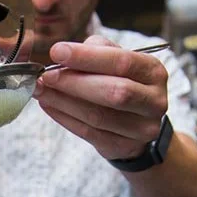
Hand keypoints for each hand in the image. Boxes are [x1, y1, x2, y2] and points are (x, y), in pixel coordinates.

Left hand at [33, 35, 167, 160]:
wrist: (136, 123)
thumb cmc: (121, 82)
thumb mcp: (115, 59)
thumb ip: (94, 50)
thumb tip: (62, 55)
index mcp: (153, 72)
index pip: (122, 62)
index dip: (87, 57)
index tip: (57, 52)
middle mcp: (154, 101)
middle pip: (113, 92)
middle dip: (74, 83)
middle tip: (46, 76)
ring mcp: (142, 128)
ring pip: (98, 116)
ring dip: (63, 102)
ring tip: (41, 91)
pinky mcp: (124, 146)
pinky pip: (89, 133)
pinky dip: (64, 118)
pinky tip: (48, 106)